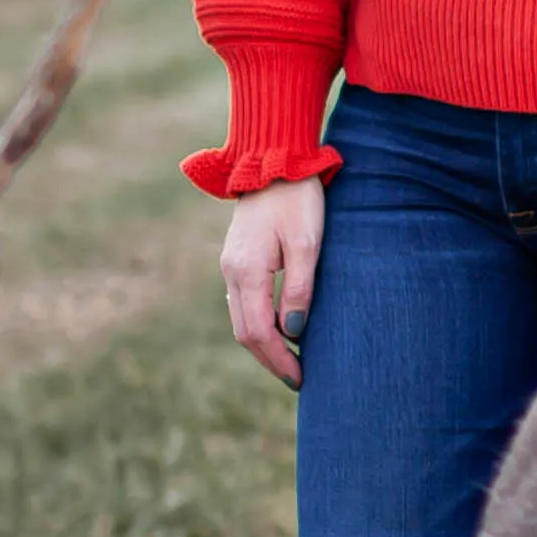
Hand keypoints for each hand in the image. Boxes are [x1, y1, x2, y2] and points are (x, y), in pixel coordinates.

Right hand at [219, 177, 324, 389]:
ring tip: (290, 360)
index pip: (260, 331)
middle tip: (297, 377)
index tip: (301, 378)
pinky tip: (278, 329)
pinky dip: (257, 324)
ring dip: (262, 344)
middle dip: (270, 359)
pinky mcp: (236, 257)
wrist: (274, 158)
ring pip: (239, 319)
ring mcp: (230, 264)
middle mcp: (231, 271)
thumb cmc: (298, 198)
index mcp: (247, 270)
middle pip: (244, 332)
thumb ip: (298, 289)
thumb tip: (293, 333)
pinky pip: (241, 302)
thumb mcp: (307, 243)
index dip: (279, 359)